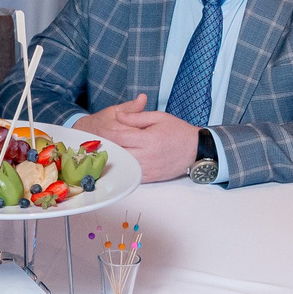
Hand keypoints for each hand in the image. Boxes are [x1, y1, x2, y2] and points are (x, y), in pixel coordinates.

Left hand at [86, 95, 200, 181]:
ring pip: (125, 165)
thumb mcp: (158, 117)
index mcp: (148, 139)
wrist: (196, 149)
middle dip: (108, 147)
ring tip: (105, 153)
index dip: (107, 133)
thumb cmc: (178, 130)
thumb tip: (118, 116)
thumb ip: (136, 117)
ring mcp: (149, 168)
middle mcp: (148, 155)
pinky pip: (133, 175)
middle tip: (96, 143)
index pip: (120, 136)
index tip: (98, 130)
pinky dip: (125, 169)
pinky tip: (119, 163)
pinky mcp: (152, 177)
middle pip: (120, 152)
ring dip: (115, 159)